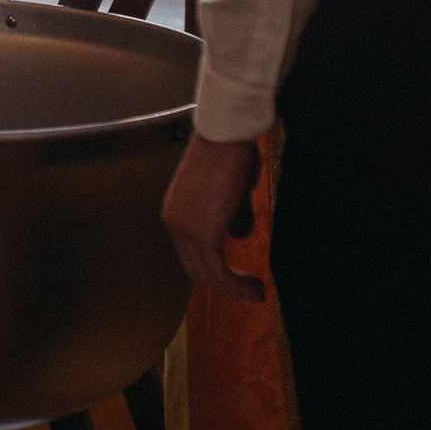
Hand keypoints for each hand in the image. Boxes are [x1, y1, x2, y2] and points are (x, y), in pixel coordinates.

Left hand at [161, 132, 266, 302]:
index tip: (240, 276)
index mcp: (175, 211)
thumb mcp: (228, 191)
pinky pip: (218, 271)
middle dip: (225, 284)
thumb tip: (239, 233)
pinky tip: (256, 287)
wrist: (225, 136)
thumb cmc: (229, 154)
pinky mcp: (201, 234)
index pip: (191, 252)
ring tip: (257, 292)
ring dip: (234, 289)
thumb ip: (229, 215)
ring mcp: (183, 229)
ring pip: (207, 274)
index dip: (216, 269)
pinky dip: (237, 285)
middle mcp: (173, 222)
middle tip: (251, 290)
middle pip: (196, 268)